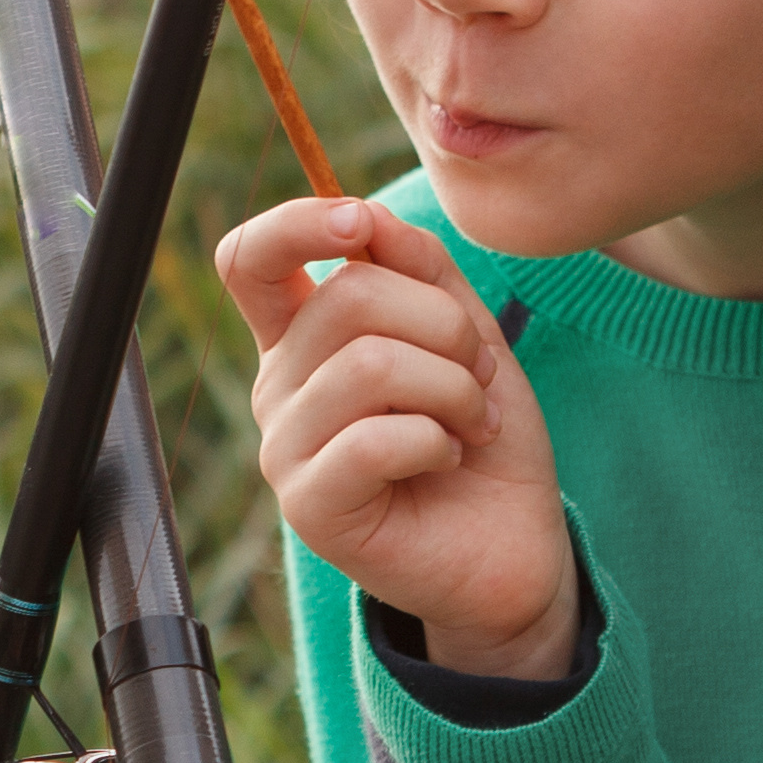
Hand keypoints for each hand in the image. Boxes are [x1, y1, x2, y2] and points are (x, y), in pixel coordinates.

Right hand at [210, 196, 577, 677]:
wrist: (513, 544)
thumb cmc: (481, 436)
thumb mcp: (467, 333)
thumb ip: (421, 270)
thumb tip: (369, 218)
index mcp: (303, 338)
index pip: (249, 259)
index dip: (296, 222)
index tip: (360, 223)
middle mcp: (280, 388)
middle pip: (345, 297)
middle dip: (443, 324)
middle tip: (480, 374)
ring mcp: (285, 449)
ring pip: (369, 364)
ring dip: (452, 387)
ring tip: (472, 420)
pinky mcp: (309, 506)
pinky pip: (374, 438)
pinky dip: (436, 439)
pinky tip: (448, 459)